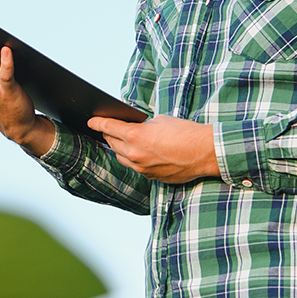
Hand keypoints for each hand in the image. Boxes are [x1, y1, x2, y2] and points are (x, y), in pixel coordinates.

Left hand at [87, 115, 218, 183]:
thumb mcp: (160, 120)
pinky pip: (135, 167)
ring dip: (119, 148)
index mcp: (134, 136)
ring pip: (121, 158)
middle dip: (108, 134)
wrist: (205, 152)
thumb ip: (142, 125)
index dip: (97, 123)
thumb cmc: (186, 132)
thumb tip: (134, 128)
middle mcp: (134, 154)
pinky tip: (137, 153)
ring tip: (119, 141)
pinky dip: (133, 159)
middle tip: (107, 129)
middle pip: (112, 143)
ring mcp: (142, 168)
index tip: (91, 121)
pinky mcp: (151, 177)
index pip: (108, 127)